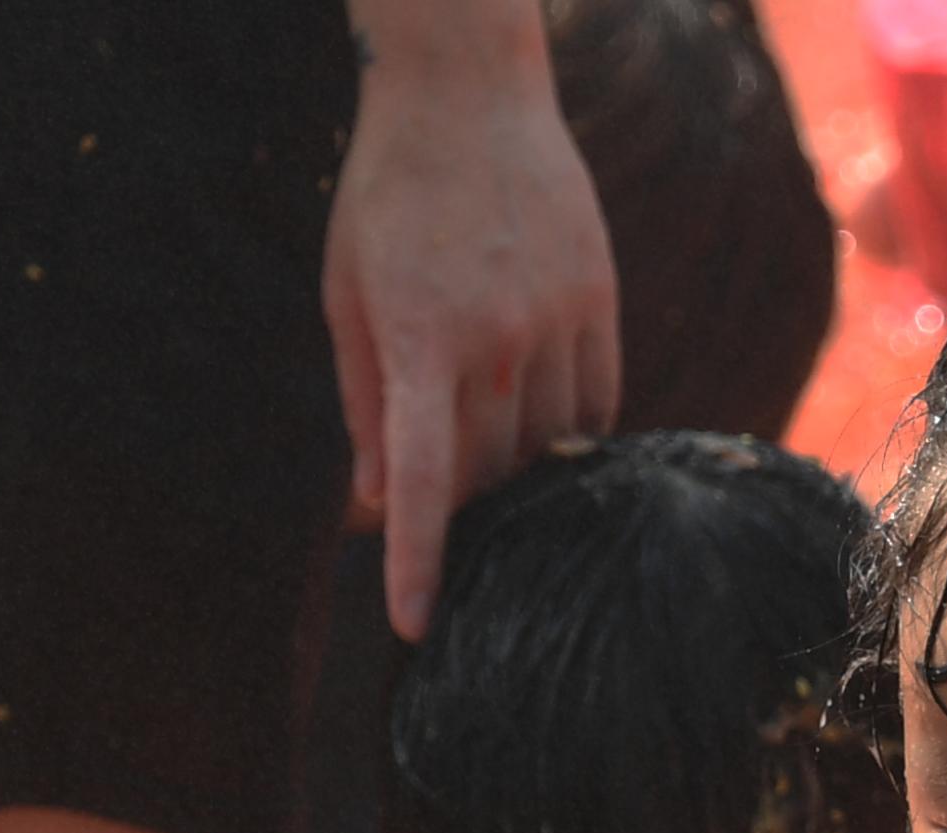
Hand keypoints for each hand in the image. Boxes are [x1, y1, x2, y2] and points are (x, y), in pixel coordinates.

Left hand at [323, 24, 619, 636]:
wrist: (469, 91)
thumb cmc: (388, 194)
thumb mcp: (348, 293)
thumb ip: (361, 402)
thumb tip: (369, 505)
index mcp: (418, 339)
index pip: (419, 477)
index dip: (418, 559)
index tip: (416, 626)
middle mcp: (494, 339)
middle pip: (485, 473)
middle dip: (462, 513)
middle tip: (448, 537)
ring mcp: (556, 320)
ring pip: (545, 446)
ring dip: (517, 478)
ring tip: (499, 487)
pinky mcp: (598, 302)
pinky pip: (595, 406)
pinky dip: (569, 438)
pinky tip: (549, 445)